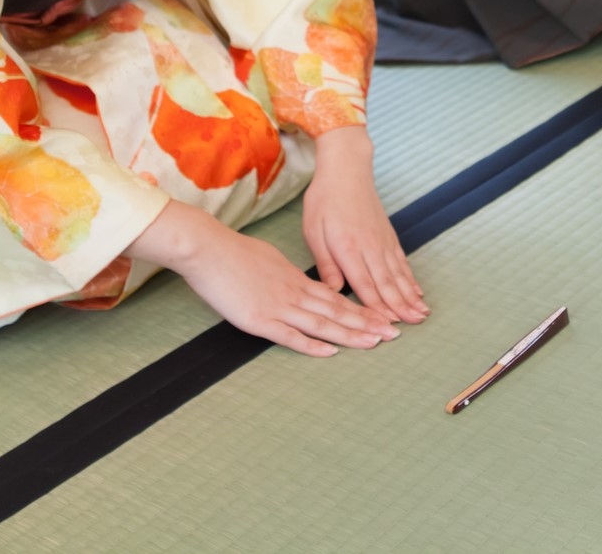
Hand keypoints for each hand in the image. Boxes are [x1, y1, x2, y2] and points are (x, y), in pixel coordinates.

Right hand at [128, 199, 398, 356]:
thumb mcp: (270, 260)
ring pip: (321, 323)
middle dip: (367, 324)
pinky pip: (290, 335)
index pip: (336, 298)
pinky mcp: (259, 320)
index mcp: (296, 279)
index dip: (361, 310)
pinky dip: (312, 345)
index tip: (382, 318)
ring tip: (374, 343)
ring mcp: (278, 306)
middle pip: (336, 311)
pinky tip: (330, 352)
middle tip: (393, 334)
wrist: (208, 250)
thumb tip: (300, 285)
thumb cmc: (233, 253)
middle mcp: (293, 293)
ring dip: (349, 334)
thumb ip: (287, 276)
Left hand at [303, 126, 429, 323]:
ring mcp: (382, 241)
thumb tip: (333, 292)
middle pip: (387, 283)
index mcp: (348, 248)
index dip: (376, 308)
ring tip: (421, 314)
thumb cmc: (324, 201)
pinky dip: (410, 278)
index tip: (387, 327)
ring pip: (398, 274)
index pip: (364, 285)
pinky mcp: (388, 235)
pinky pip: (402, 261)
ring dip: (410, 296)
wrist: (346, 170)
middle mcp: (370, 247)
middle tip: (413, 326)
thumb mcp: (314, 232)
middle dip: (400, 307)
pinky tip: (416, 290)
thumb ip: (326, 264)